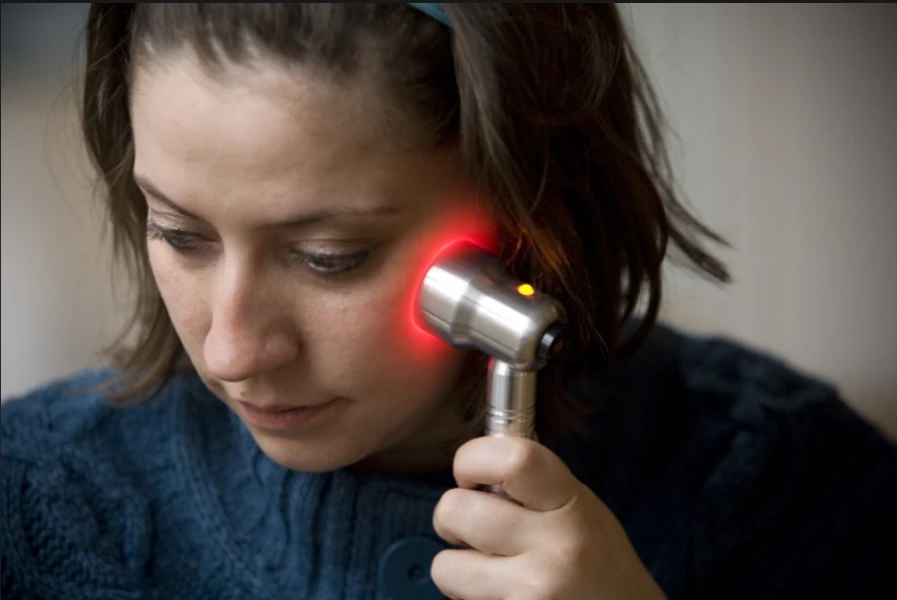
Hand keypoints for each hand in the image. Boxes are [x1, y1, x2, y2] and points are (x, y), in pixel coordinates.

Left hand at [431, 436, 666, 599]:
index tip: (471, 475)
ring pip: (446, 567)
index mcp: (570, 504)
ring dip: (458, 568)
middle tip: (475, 529)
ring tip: (492, 571)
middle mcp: (555, 549)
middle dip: (452, 519)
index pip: (510, 459)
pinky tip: (503, 595)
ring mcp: (534, 593)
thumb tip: (471, 464)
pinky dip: (470, 599)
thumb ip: (531, 483)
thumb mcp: (579, 506)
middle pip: (456, 510)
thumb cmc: (596, 559)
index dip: (472, 459)